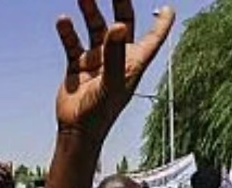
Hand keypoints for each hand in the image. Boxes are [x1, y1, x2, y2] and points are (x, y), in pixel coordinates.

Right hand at [55, 0, 173, 142]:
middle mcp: (117, 58)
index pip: (153, 38)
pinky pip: (73, 43)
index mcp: (133, 63)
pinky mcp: (77, 65)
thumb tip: (119, 26)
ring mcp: (96, 60)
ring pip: (95, 28)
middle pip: (122, 23)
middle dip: (119, 3)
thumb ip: (115, 53)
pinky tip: (63, 21)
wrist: (76, 130)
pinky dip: (68, 31)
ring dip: (89, 12)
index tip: (168, 8)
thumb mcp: (112, 82)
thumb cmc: (101, 113)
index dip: (162, 23)